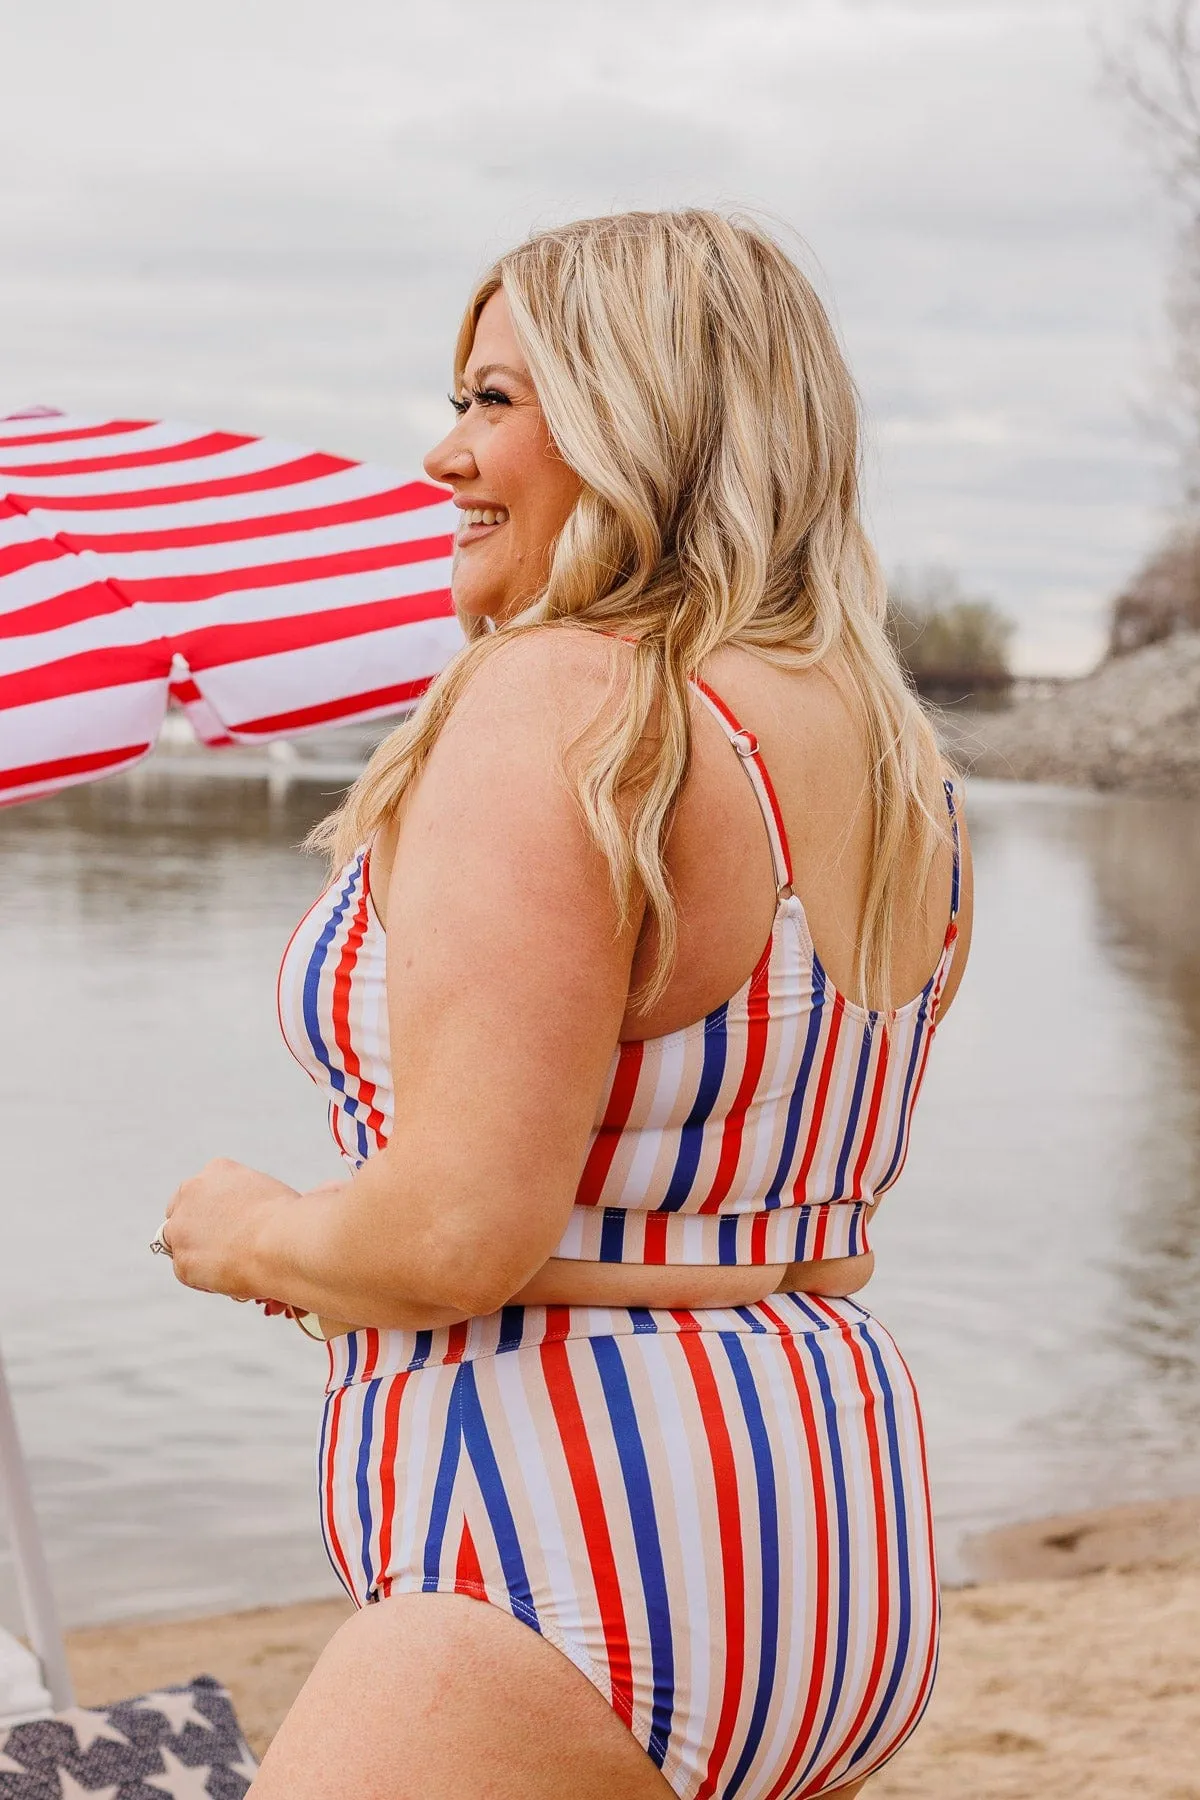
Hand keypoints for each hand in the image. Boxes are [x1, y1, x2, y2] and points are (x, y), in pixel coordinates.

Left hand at [164, 1158, 297, 1299]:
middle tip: (222, 1247)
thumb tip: (292, 1201)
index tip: (232, 1226)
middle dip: (196, 1228)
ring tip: (231, 1265)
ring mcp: (182, 1227)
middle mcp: (192, 1191)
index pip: (205, 1190)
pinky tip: (231, 1277)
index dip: (217, 1211)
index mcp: (218, 1169)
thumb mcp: (274, 1192)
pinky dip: (206, 1279)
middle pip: (182, 1212)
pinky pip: (189, 1272)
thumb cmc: (293, 1220)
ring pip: (180, 1243)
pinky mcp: (182, 1260)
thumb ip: (260, 1197)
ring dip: (199, 1253)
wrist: (284, 1243)